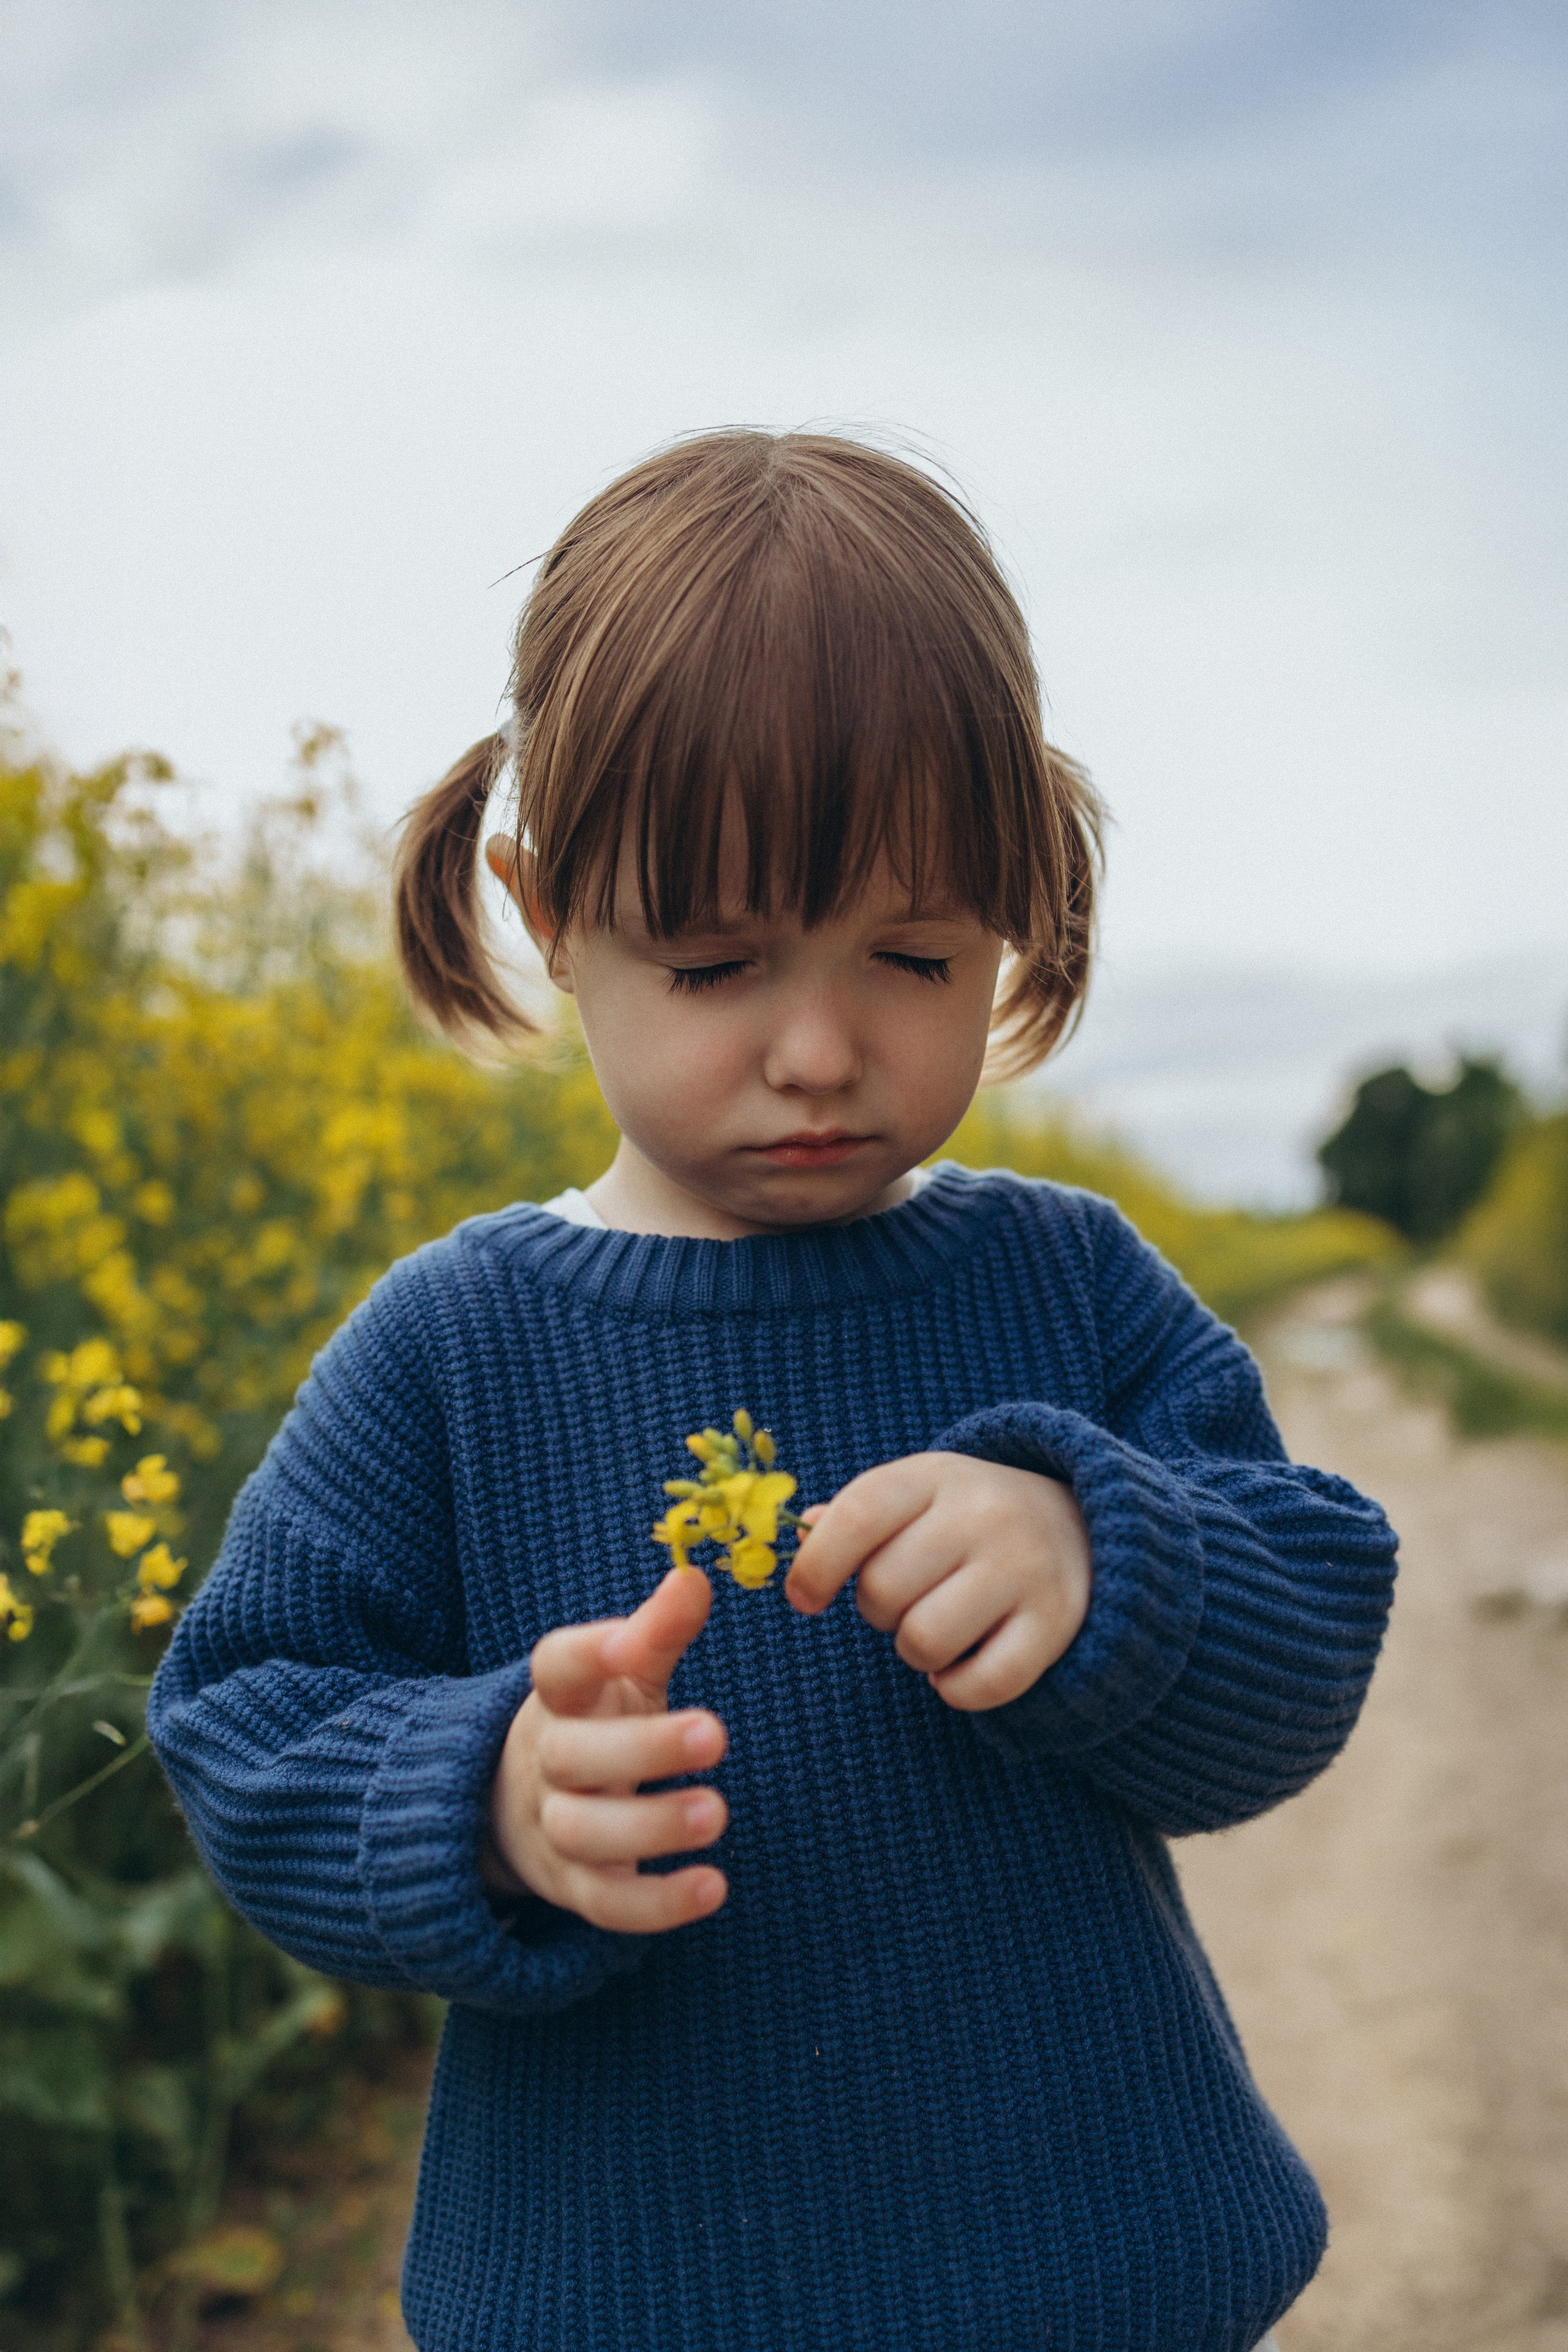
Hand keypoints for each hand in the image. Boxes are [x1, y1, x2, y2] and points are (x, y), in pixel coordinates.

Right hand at [487, 1567, 728, 1932]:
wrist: (518, 1805)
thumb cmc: (596, 1720)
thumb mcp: (623, 1673)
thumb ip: (658, 1631)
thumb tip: (694, 1576)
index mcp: (559, 1696)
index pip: (557, 1666)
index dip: (590, 1652)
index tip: (630, 1644)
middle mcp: (547, 1760)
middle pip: (573, 1755)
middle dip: (642, 1747)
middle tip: (716, 1732)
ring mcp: (553, 1828)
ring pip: (585, 1832)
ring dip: (651, 1826)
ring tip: (717, 1812)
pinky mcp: (574, 1887)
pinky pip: (606, 1903)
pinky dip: (656, 1903)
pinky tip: (714, 1888)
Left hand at [784, 1453, 1090, 1710]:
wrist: (1079, 1526)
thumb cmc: (966, 1517)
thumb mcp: (915, 1495)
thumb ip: (855, 1516)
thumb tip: (799, 1534)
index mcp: (937, 1476)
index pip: (859, 1514)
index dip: (817, 1564)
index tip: (804, 1598)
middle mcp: (984, 1514)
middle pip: (883, 1589)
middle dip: (876, 1610)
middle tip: (905, 1601)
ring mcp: (1024, 1568)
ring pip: (924, 1641)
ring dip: (914, 1651)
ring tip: (936, 1629)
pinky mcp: (1056, 1622)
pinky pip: (983, 1683)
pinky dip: (958, 1689)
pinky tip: (961, 1668)